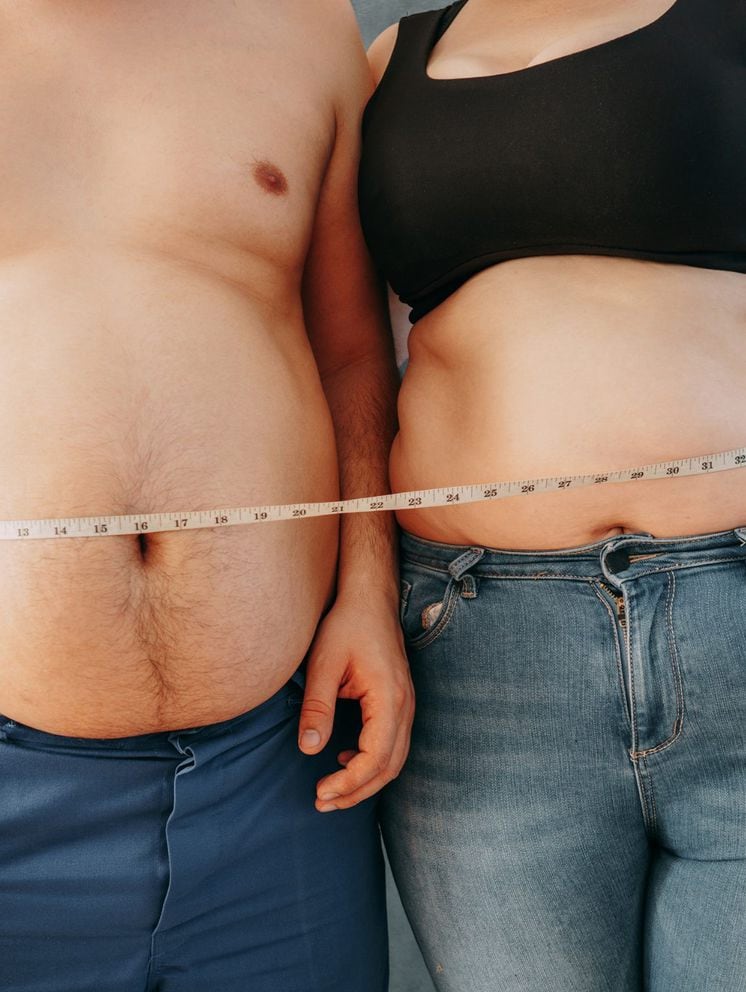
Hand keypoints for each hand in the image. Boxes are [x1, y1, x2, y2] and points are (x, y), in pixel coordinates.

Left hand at [298, 591, 413, 811]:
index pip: (376, 757)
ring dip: (365, 781)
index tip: (321, 792)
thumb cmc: (346, 626)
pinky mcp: (399, 703)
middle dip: (357, 791)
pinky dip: (373, 763)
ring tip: (331, 792)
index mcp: (389, 698)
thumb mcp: (323, 664)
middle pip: (390, 766)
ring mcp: (406, 705)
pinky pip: (393, 744)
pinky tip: (345, 760)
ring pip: (395, 759)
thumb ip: (317, 708)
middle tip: (321, 803)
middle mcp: (405, 706)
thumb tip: (309, 749)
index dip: (350, 783)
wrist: (369, 599)